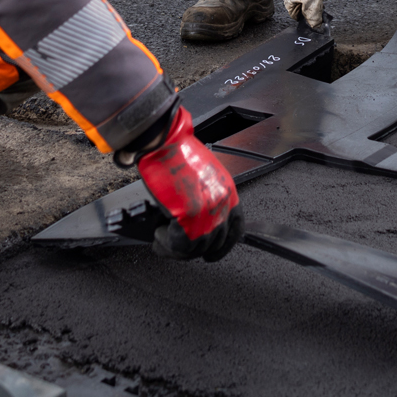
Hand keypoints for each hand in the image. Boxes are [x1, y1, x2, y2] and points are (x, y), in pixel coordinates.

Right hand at [135, 107, 242, 260]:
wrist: (163, 142)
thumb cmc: (176, 153)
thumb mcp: (200, 177)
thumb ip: (204, 199)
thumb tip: (196, 222)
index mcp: (227, 191)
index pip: (236, 229)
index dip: (223, 246)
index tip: (213, 255)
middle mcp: (221, 202)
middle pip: (213, 243)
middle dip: (193, 249)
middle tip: (175, 245)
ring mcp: (207, 210)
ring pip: (196, 248)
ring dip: (176, 248)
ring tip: (163, 239)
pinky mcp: (188, 216)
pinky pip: (179, 246)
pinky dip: (166, 245)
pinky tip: (159, 237)